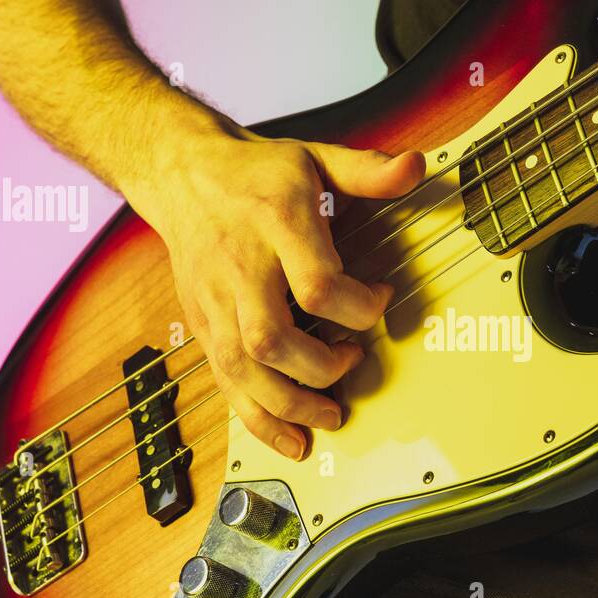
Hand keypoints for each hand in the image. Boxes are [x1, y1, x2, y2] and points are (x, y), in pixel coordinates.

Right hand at [129, 128, 425, 460]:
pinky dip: (259, 420)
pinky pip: (225, 382)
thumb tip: (415, 168)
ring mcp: (215, 301)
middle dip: (321, 366)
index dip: (358, 306)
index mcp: (274, 223)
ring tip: (331, 415)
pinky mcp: (203, 324)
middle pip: (271, 338)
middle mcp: (239, 266)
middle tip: (354, 360)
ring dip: (291, 404)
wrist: (182, 174)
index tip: (381, 299)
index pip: (315, 283)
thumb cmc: (257, 173)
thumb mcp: (315, 157)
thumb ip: (367, 169)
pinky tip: (291, 441)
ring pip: (244, 369)